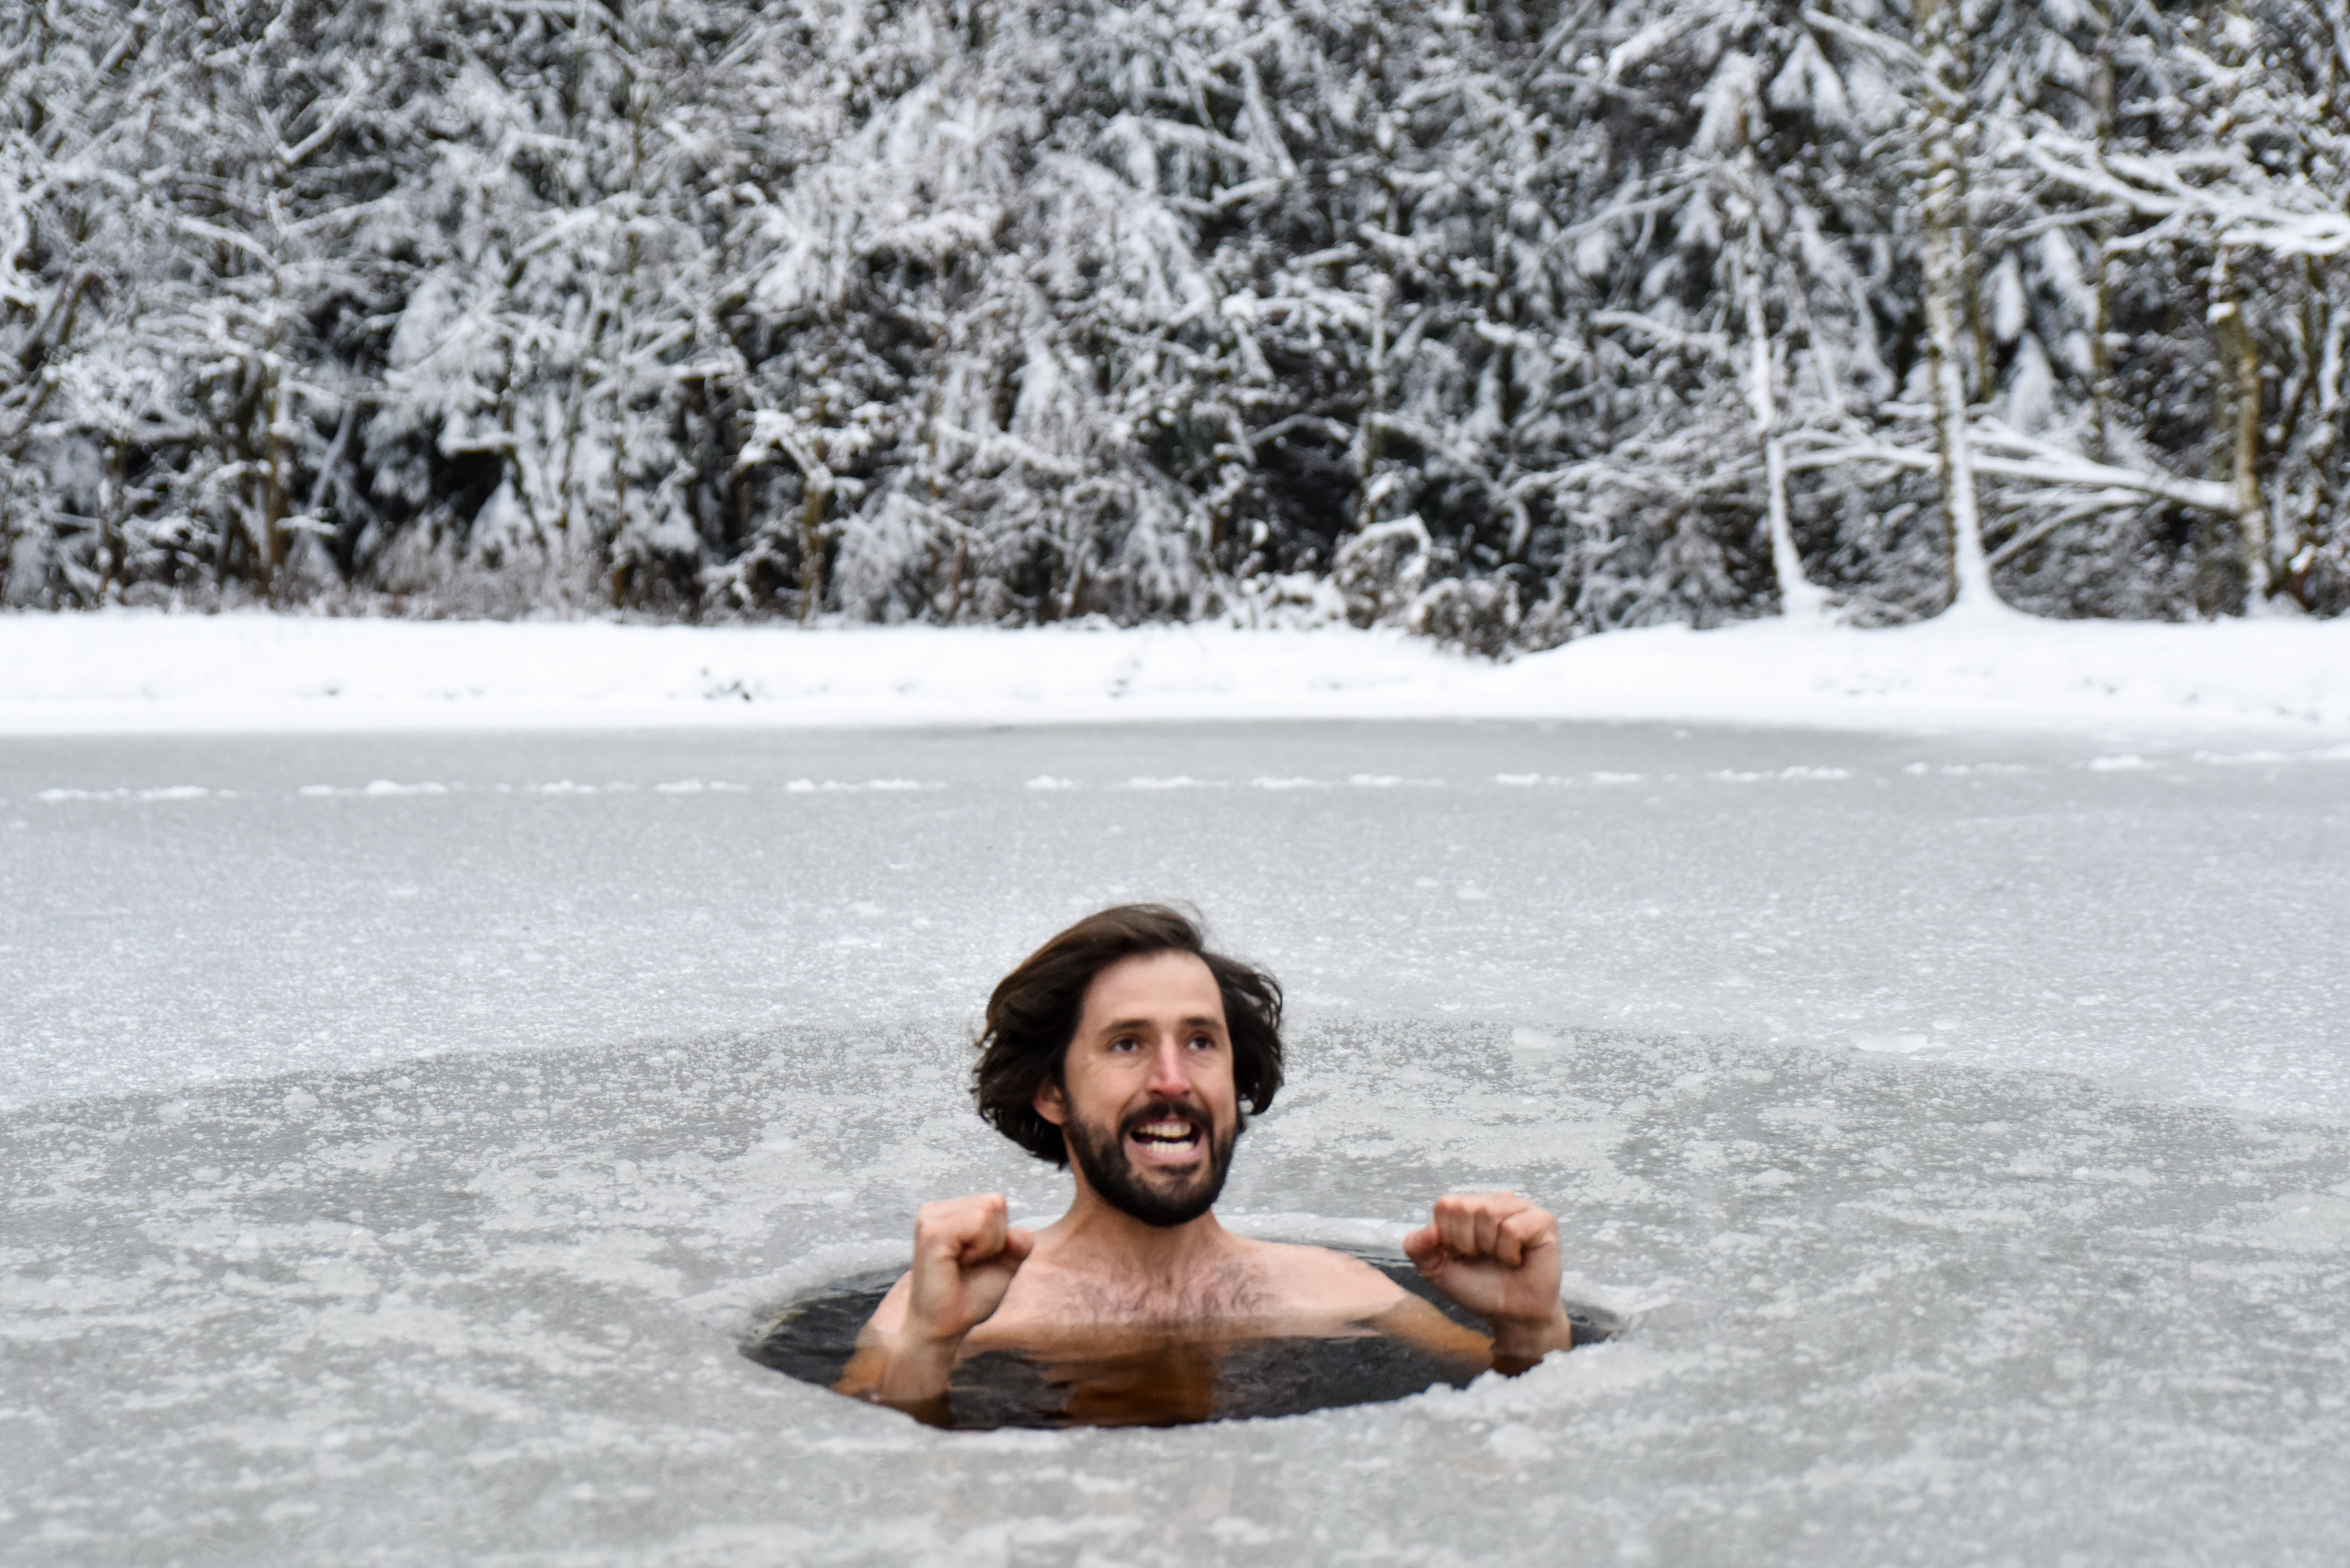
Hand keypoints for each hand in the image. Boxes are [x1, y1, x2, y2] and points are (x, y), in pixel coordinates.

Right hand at [903, 1192, 1033, 1347]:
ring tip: (962, 1265)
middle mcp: (934, 1210)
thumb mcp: (1003, 1265)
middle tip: (969, 1265)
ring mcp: (930, 1219)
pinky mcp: (932, 1233)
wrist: (943, 1328)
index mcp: (947, 1212)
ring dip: (987, 1246)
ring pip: (987, 1211)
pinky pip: (977, 1223)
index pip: (996, 1202)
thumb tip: (1018, 1234)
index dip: (999, 1236)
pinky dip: (979, 1249)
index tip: (976, 1260)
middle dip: (995, 1239)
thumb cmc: (967, 1297)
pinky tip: (957, 1265)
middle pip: (995, 1202)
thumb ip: (1018, 1244)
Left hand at [1403, 1191, 1572, 1364]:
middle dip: (1468, 1244)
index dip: (1449, 1238)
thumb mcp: (1436, 1270)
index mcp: (1469, 1206)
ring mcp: (1521, 1207)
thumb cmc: (1477, 1288)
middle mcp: (1495, 1200)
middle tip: (1485, 1259)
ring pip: (1489, 1213)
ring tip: (1502, 1259)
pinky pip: (1513, 1227)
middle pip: (1465, 1208)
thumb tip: (1429, 1229)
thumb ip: (1417, 1247)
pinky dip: (1509, 1251)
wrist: (1510, 1315)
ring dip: (1490, 1248)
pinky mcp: (1543, 1221)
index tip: (1464, 1256)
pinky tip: (1518, 1260)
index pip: (1445, 1205)